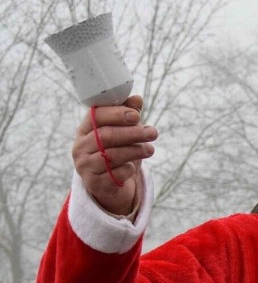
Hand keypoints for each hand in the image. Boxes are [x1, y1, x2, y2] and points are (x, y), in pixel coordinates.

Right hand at [72, 95, 156, 214]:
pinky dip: (128, 169)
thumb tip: (137, 99)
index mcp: (84, 129)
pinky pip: (115, 174)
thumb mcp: (122, 133)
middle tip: (153, 132)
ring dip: (135, 151)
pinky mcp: (94, 183)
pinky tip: (133, 167)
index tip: (137, 116)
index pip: (96, 116)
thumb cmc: (116, 152)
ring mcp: (85, 165)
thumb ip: (127, 115)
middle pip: (106, 136)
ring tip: (150, 149)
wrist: (109, 184)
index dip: (117, 114)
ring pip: (112, 155)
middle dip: (132, 133)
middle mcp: (80, 146)